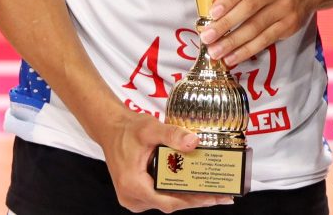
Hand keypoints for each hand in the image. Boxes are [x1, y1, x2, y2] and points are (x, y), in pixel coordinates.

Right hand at [94, 107, 234, 211]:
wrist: (111, 129)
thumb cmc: (127, 130)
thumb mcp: (151, 129)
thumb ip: (173, 135)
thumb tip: (193, 142)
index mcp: (133, 185)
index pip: (169, 201)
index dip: (193, 201)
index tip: (213, 197)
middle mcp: (132, 196)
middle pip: (170, 203)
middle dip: (196, 199)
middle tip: (221, 194)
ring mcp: (134, 197)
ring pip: (166, 201)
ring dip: (188, 196)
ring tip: (213, 190)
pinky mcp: (138, 193)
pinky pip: (161, 195)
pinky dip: (177, 191)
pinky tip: (194, 185)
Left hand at [190, 0, 316, 66]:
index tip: (212, 12)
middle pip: (250, 7)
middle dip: (227, 24)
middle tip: (207, 37)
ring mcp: (285, 6)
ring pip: (257, 27)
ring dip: (234, 42)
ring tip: (215, 52)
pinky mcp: (289, 24)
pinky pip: (266, 40)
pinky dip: (248, 50)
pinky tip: (232, 57)